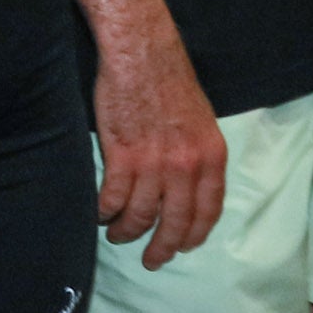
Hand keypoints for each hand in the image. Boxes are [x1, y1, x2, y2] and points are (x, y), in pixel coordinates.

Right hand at [87, 0, 228, 265]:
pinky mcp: (122, 156)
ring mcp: (154, 163)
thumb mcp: (202, 120)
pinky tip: (101, 213)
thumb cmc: (170, 80)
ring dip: (127, 231)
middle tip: (151, 260)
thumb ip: (198, 156)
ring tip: (118, 234)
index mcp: (211, 156)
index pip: (208, 211)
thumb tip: (188, 187)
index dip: (193, 235)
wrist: (142, 52)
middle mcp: (187, 165)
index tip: (182, 247)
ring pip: (141, 215)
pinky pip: (114, 198)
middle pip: (175, 222)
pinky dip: (105, 212)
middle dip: (162, 248)